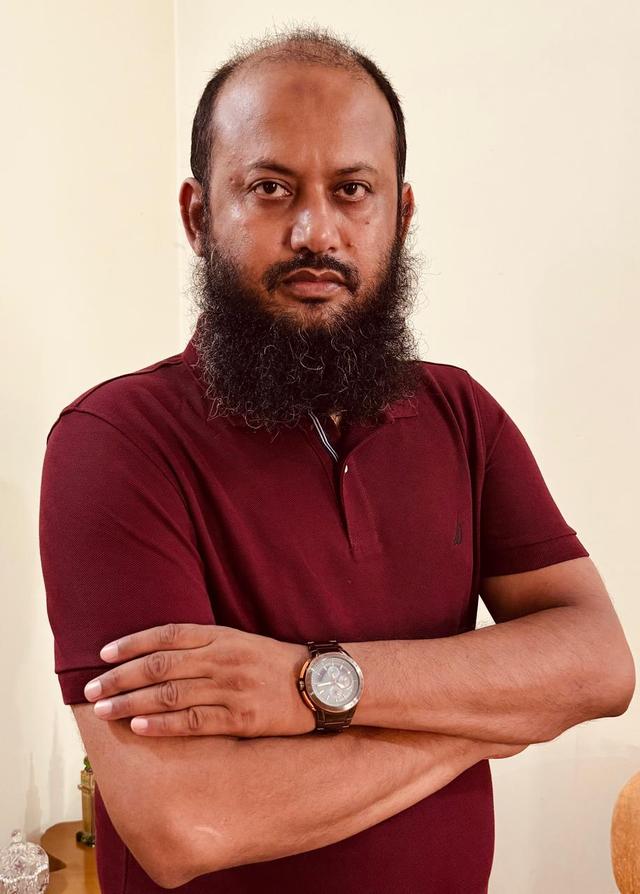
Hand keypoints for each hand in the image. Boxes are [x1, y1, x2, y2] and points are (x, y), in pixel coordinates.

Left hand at [83, 623, 315, 737]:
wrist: (322, 684)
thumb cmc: (277, 664)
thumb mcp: (242, 642)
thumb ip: (206, 645)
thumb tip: (160, 653)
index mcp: (222, 636)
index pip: (167, 634)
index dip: (133, 643)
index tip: (104, 653)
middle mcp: (222, 658)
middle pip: (160, 665)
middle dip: (120, 676)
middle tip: (92, 688)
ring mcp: (231, 688)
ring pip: (170, 694)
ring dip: (131, 701)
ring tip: (104, 710)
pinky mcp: (241, 718)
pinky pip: (193, 721)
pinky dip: (162, 723)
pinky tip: (139, 726)